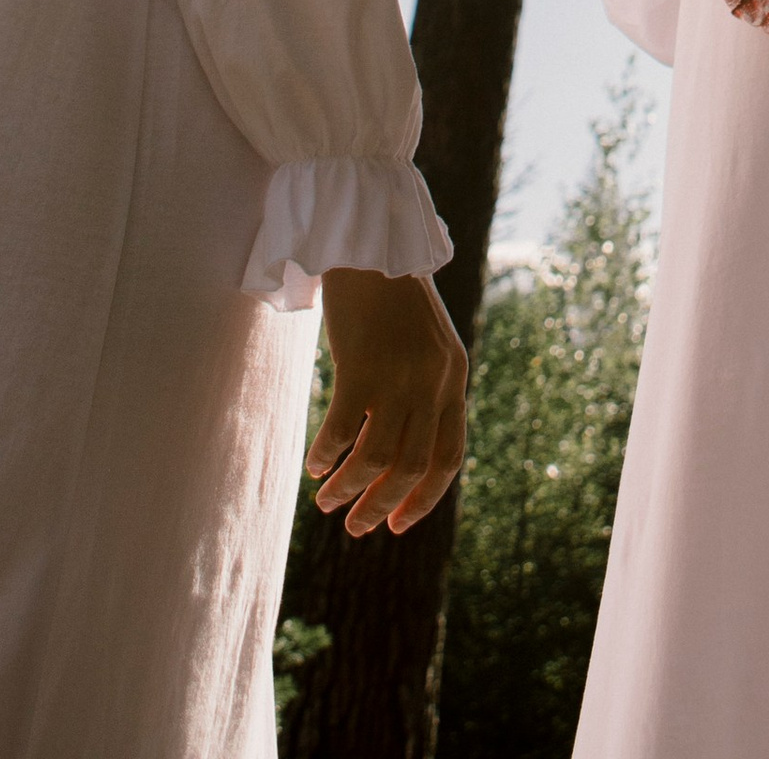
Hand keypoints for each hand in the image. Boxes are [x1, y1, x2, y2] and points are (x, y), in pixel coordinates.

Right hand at [307, 268, 467, 537]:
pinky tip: (314, 464)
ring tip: (328, 502)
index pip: (448, 458)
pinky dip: (327, 456)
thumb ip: (425, 386)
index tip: (396, 524)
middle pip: (413, 467)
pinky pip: (343, 432)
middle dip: (382, 505)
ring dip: (351, 489)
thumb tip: (401, 448)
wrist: (369, 240)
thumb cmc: (389, 291)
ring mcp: (401, 376)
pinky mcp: (363, 366)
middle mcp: (435, 381)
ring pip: (377, 460)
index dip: (423, 499)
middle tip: (356, 528)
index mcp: (454, 376)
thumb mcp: (424, 341)